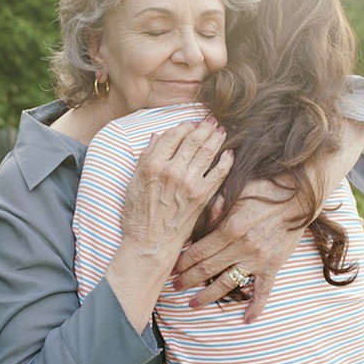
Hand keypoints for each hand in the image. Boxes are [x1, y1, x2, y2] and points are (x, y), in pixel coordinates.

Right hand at [120, 117, 231, 256]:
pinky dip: (226, 161)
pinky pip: (219, 173)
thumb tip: (157, 136)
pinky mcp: (202, 196)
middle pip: (193, 140)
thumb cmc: (137, 214)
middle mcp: (172, 171)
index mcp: (153, 165)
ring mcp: (189, 183)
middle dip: (204, 127)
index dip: (184, 126)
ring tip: (222, 130)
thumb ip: (146, 157)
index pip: (172, 135)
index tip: (190, 123)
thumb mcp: (133, 182)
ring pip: (207, 152)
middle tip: (212, 120)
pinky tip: (229, 154)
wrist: (150, 243)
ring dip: (216, 138)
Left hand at [172, 179, 304, 323]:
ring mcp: (258, 259)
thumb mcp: (234, 193)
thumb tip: (194, 225)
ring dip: (208, 295)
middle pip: (208, 269)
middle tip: (174, 287)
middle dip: (188, 280)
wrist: (299, 194)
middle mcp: (242, 247)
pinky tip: (247, 320)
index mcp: (229, 228)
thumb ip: (213, 209)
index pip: (198, 251)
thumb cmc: (262, 189)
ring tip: (193, 304)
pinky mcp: (274, 265)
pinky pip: (264, 291)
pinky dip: (256, 306)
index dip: (183, 261)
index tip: (171, 268)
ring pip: (228, 283)